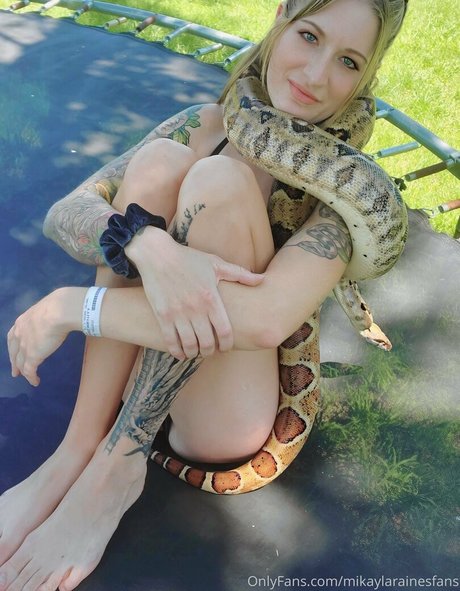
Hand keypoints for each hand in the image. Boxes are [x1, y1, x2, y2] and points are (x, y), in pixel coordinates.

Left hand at [7, 290, 69, 385]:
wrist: (58, 311)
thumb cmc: (57, 307)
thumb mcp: (46, 310)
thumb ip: (46, 317)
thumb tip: (56, 317)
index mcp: (21, 322)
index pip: (12, 338)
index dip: (13, 348)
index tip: (15, 354)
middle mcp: (19, 334)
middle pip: (14, 352)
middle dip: (14, 362)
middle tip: (16, 372)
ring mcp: (25, 346)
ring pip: (20, 362)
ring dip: (23, 372)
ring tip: (26, 378)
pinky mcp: (33, 356)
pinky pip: (29, 370)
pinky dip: (31, 378)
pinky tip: (35, 382)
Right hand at [127, 228, 263, 358]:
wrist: (157, 254)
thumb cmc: (188, 259)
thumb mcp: (216, 264)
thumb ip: (240, 274)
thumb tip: (262, 280)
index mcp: (211, 298)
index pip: (224, 331)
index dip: (227, 344)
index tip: (226, 348)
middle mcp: (195, 308)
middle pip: (207, 342)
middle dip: (210, 351)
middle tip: (210, 351)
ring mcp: (177, 313)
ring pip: (189, 344)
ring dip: (194, 353)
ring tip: (196, 352)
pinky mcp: (162, 315)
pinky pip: (170, 340)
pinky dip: (176, 351)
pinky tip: (180, 353)